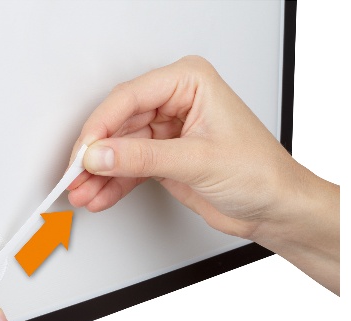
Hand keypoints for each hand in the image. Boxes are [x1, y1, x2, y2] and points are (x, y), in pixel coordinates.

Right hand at [67, 55, 339, 293]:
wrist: (275, 207)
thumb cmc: (259, 172)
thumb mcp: (197, 160)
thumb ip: (144, 158)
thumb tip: (101, 154)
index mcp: (190, 83)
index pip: (130, 98)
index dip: (100, 127)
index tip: (83, 153)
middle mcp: (176, 103)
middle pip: (119, 124)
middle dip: (95, 154)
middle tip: (75, 176)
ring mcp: (169, 132)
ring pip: (121, 149)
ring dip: (100, 173)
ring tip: (82, 192)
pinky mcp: (166, 159)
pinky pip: (131, 169)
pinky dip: (114, 185)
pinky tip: (99, 196)